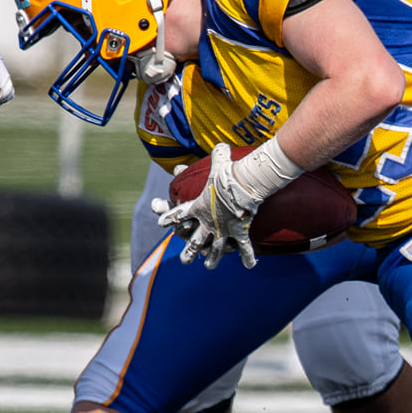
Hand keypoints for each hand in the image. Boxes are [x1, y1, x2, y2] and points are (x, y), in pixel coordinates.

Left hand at [151, 141, 286, 269]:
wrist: (241, 187)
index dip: (169, 217)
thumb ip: (219, 155)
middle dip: (189, 252)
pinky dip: (248, 257)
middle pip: (194, 241)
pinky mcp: (238, 233)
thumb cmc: (228, 173)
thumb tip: (222, 146)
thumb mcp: (220, 161)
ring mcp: (222, 230)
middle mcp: (207, 223)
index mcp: (198, 207)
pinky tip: (250, 266)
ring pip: (215, 249)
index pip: (179, 213)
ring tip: (209, 266)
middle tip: (185, 260)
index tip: (161, 222)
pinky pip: (244, 248)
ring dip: (212, 259)